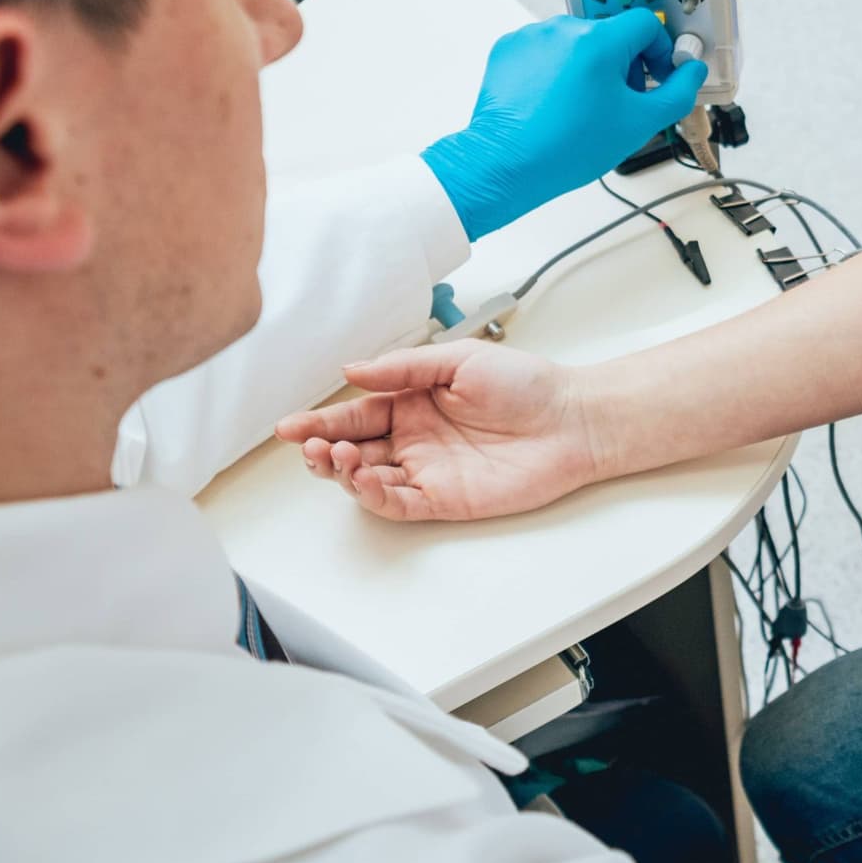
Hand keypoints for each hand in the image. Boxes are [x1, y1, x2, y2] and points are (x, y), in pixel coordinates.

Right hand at [274, 341, 599, 520]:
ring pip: (368, 479)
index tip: (289, 425)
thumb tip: (352, 369)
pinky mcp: (445, 499)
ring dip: (342, 471)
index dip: (320, 420)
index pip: (356, 414)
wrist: (572, 419)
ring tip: (336, 455)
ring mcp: (428, 470)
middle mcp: (415, 439)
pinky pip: (399, 503)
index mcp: (413, 403)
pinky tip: (363, 477)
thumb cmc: (527, 385)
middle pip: (353, 449)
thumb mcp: (460, 360)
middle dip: (322, 449)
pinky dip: (374, 495)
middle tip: (308, 444)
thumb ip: (404, 367)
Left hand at [422, 10, 705, 239]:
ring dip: (590, 66)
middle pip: (612, 33)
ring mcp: (533, 36)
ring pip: (579, 42)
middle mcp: (564, 28)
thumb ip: (678, 92)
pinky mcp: (509, 49)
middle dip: (624, 64)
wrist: (506, 163)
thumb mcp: (639, 124)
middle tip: (619, 103)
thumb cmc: (568, 147)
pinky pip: (547, 50)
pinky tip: (556, 102)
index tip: (654, 79)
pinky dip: (557, 70)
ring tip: (583, 107)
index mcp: (599, 40)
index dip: (659, 52)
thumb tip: (693, 71)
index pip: (647, 24)